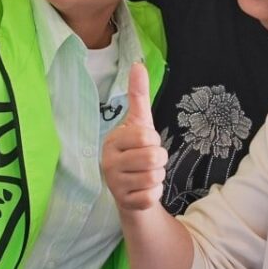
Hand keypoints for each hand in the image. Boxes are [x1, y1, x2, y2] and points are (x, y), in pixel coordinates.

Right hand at [102, 63, 166, 211]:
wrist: (130, 189)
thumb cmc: (136, 151)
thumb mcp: (139, 123)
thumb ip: (138, 95)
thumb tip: (137, 65)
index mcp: (113, 140)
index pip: (146, 136)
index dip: (154, 140)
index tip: (145, 143)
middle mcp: (108, 162)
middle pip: (154, 157)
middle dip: (159, 159)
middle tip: (149, 161)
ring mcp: (114, 184)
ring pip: (155, 177)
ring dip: (158, 176)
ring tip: (145, 174)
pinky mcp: (124, 203)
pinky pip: (152, 196)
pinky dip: (154, 193)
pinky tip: (143, 191)